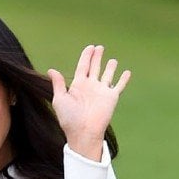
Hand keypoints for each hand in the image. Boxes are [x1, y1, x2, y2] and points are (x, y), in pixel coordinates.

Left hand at [48, 45, 130, 160]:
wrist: (83, 131)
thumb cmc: (69, 117)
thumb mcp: (60, 99)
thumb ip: (58, 84)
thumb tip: (51, 70)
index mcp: (78, 85)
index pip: (82, 67)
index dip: (86, 56)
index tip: (90, 47)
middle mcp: (90, 86)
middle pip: (94, 67)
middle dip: (97, 57)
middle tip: (99, 47)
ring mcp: (102, 91)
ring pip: (107, 75)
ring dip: (110, 67)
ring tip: (113, 60)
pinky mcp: (112, 97)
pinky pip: (119, 85)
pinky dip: (123, 79)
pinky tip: (127, 72)